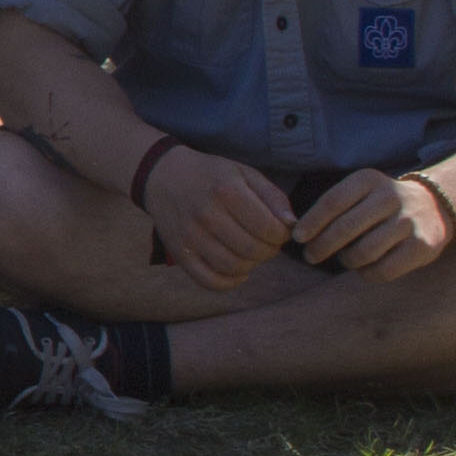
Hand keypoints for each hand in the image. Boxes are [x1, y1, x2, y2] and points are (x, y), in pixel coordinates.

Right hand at [141, 140, 294, 283]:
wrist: (162, 176)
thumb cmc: (211, 175)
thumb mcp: (245, 173)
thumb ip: (273, 197)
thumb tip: (293, 225)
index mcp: (226, 191)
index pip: (269, 229)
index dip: (282, 235)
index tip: (279, 230)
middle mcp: (206, 214)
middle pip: (253, 250)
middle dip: (269, 250)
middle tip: (266, 242)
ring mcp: (190, 236)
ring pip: (234, 267)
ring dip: (251, 264)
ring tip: (250, 251)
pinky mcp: (179, 252)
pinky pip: (209, 280)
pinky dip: (229, 282)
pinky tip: (236, 270)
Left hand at [293, 166, 455, 281]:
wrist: (433, 206)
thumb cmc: (381, 205)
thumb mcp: (360, 193)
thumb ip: (333, 208)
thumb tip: (299, 234)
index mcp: (368, 180)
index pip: (332, 202)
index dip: (311, 223)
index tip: (298, 238)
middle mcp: (390, 197)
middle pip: (345, 228)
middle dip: (321, 246)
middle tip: (310, 256)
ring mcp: (408, 221)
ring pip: (363, 252)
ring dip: (346, 260)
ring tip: (345, 258)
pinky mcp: (422, 246)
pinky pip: (383, 270)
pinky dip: (367, 273)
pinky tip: (366, 267)